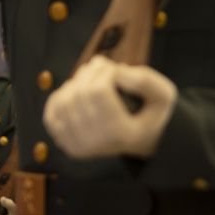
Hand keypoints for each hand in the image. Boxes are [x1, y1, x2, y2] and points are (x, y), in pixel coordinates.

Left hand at [43, 57, 176, 158]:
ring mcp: (77, 146)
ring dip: (77, 81)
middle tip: (105, 67)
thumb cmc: (152, 113)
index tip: (119, 68)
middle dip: (92, 71)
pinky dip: (61, 96)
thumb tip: (116, 70)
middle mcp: (96, 144)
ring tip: (94, 79)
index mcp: (120, 133)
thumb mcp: (162, 95)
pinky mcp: (66, 143)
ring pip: (63, 99)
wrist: (144, 140)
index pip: (99, 91)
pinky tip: (79, 92)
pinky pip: (52, 112)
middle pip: (79, 93)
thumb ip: (145, 80)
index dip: (107, 70)